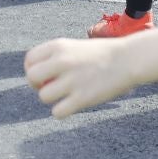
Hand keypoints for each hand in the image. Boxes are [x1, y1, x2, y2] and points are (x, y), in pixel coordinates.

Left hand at [24, 36, 138, 118]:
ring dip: (52, 99)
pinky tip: (72, 105)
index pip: (29, 60)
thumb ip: (54, 58)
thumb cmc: (101, 54)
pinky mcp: (82, 98)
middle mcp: (62, 61)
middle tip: (51, 87)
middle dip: (38, 85)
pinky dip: (62, 112)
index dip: (33, 70)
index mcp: (59, 46)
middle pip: (31, 77)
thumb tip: (35, 76)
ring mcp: (72, 80)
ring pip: (43, 96)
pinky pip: (58, 112)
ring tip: (66, 96)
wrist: (128, 59)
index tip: (44, 75)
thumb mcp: (73, 47)